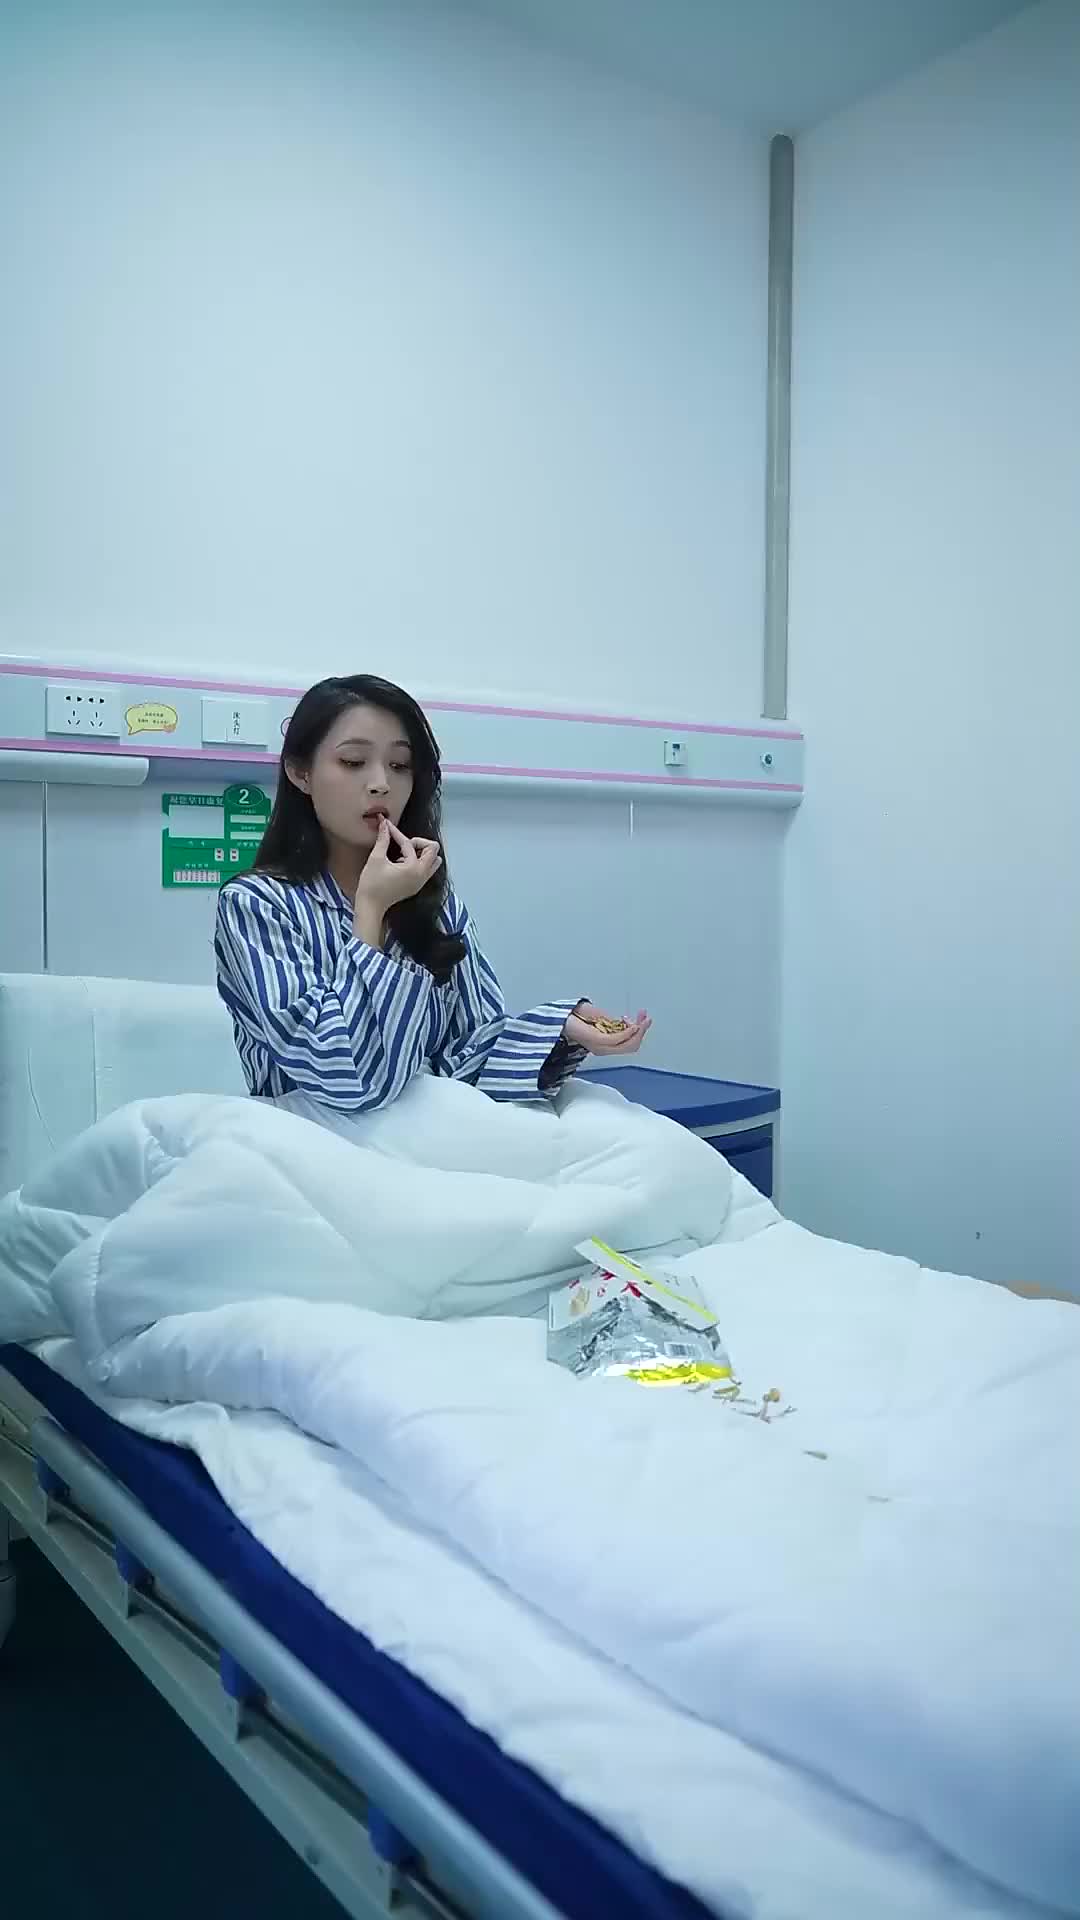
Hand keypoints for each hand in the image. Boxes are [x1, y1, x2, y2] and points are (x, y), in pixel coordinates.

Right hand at [353, 820, 441, 938]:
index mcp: (414, 868)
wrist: (370, 906)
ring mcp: (421, 882)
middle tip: (401, 844)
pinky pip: (426, 869)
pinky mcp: (417, 886)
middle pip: (433, 850)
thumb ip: (383, 839)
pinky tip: (401, 863)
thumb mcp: (376, 859)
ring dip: (421, 853)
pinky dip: (418, 862)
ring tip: (404, 854)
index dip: (395, 833)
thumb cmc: (372, 884)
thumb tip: (384, 824)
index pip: (408, 844)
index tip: (386, 825)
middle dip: (418, 843)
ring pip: (433, 861)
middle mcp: (422, 875)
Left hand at [563, 1003, 651, 1056]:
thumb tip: (627, 1023)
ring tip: (642, 1018)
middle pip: (632, 1046)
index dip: (640, 1031)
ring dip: (639, 1030)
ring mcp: (601, 1046)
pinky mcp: (598, 1041)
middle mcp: (604, 1048)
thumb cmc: (575, 1016)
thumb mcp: (600, 1018)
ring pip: (629, 1044)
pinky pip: (619, 1039)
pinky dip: (629, 1031)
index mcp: (604, 1045)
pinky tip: (632, 1023)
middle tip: (646, 1018)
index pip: (629, 1044)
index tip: (644, 1017)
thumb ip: (614, 1022)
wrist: (559, 1016)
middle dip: (642, 1031)